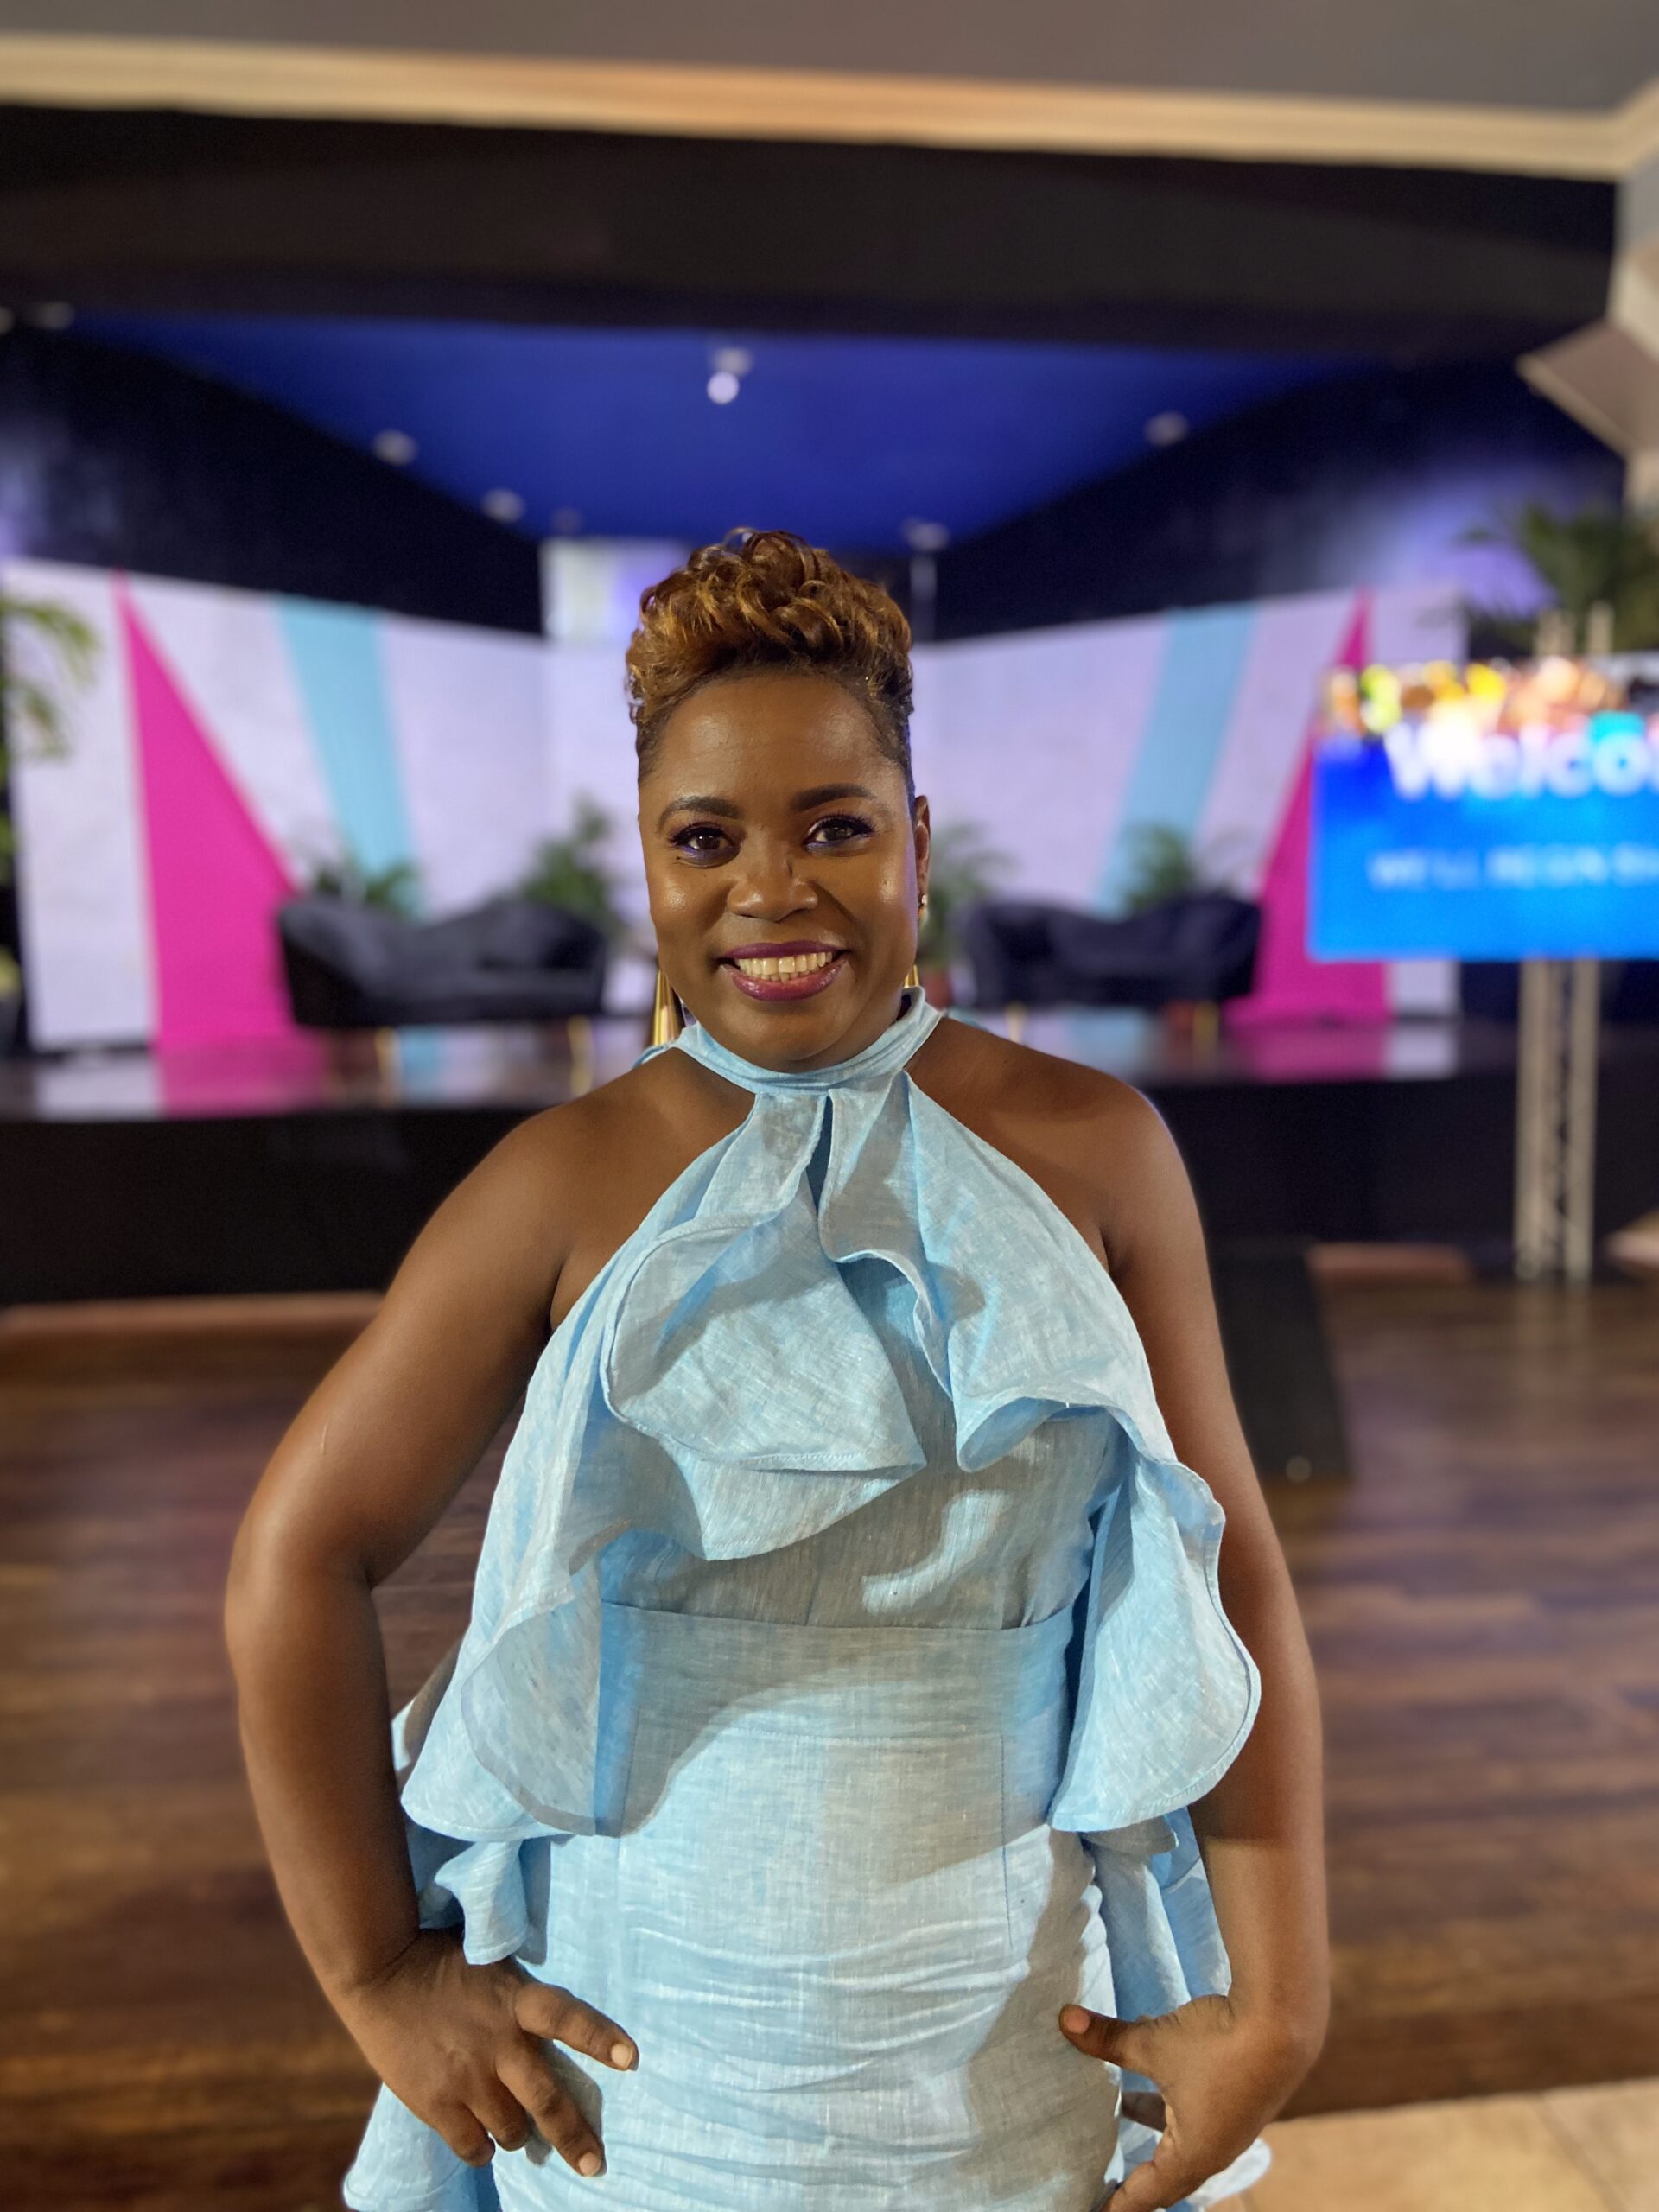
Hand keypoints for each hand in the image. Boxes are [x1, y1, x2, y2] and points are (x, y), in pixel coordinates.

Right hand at [333, 1926, 637, 2176]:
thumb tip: (556, 2031)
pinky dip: (483, 2148)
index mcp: (515, 2000)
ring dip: (518, 2132)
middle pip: (548, 2100)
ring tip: (514, 2124)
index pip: (568, 2017)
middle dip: (576, 2137)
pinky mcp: (436, 2102)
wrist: (380, 1970)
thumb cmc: (441, 1961)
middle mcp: (498, 2043)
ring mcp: (467, 2077)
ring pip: (512, 2129)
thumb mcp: (493, 1967)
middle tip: (595, 2164)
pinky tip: (482, 2136)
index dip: (599, 2037)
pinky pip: (474, 2146)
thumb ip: (521, 2000)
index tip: (631, 2058)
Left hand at [1059, 1992, 1314, 2211]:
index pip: (1144, 2195)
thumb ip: (1108, 2038)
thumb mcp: (1154, 2043)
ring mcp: (1229, 2127)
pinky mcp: (1238, 2100)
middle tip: (1104, 2178)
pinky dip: (1171, 2098)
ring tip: (1120, 2106)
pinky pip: (1196, 2113)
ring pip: (1180, 2138)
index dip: (1116, 2204)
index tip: (1096, 2210)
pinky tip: (1156, 2064)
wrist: (1284, 2022)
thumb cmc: (1218, 2043)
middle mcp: (1213, 2150)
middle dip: (1133, 2177)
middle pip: (1164, 2177)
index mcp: (1192, 2155)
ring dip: (1149, 2122)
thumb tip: (1064, 2020)